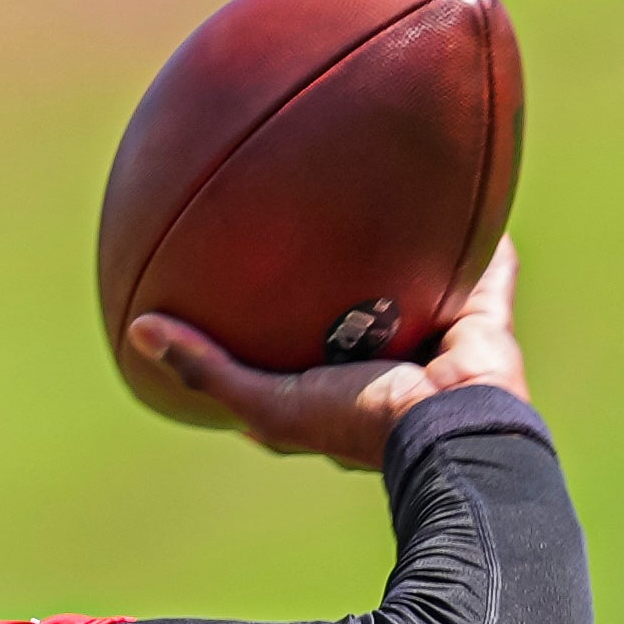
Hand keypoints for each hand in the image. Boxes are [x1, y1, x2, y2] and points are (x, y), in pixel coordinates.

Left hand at [126, 237, 531, 470]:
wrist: (452, 429)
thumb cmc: (358, 422)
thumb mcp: (267, 404)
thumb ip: (207, 370)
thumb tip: (137, 329)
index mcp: (336, 389)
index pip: (294, 352)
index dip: (271, 327)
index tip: (240, 293)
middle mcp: (387, 362)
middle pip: (359, 309)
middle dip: (342, 277)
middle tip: (315, 231)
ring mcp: (436, 339)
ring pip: (421, 283)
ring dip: (411, 252)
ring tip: (390, 201)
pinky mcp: (481, 318)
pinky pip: (486, 271)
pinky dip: (484, 244)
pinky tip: (476, 195)